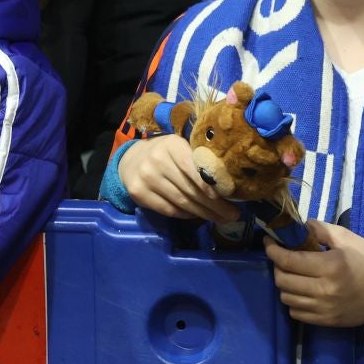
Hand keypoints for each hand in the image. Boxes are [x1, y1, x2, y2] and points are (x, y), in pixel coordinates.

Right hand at [117, 136, 239, 223]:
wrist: (131, 160)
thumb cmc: (166, 154)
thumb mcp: (180, 148)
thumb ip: (198, 160)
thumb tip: (227, 183)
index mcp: (172, 144)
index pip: (195, 168)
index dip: (212, 185)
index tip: (230, 197)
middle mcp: (157, 160)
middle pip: (191, 189)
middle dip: (215, 205)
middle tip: (232, 214)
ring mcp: (146, 178)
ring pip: (182, 202)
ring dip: (204, 213)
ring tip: (221, 218)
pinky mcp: (139, 194)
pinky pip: (170, 210)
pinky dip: (187, 215)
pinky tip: (198, 216)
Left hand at [266, 220, 363, 327]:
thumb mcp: (347, 238)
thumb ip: (319, 229)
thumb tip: (296, 225)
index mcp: (331, 266)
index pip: (288, 261)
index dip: (273, 250)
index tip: (269, 241)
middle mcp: (326, 290)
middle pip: (283, 280)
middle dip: (277, 266)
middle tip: (282, 256)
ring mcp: (326, 309)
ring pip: (286, 298)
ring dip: (284, 284)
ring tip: (293, 273)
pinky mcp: (328, 322)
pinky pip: (296, 313)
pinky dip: (293, 301)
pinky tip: (302, 290)